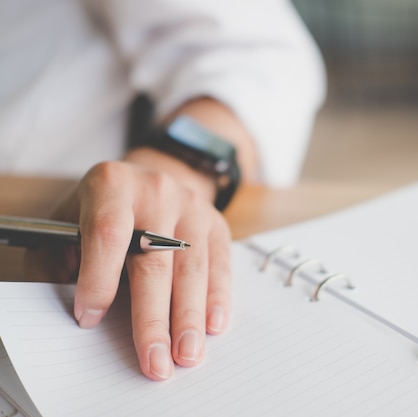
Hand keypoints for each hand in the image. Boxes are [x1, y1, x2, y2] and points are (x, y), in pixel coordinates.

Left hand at [45, 148, 231, 380]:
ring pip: (192, 268)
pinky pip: (220, 265)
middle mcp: (157, 191)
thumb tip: (79, 303)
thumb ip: (60, 253)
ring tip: (187, 355)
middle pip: (156, 261)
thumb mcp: (71, 214)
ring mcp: (192, 207)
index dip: (99, 279)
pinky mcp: (217, 224)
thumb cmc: (107, 206)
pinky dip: (217, 298)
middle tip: (156, 362)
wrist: (156, 175)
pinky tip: (213, 326)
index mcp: (113, 185)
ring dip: (190, 317)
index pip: (108, 234)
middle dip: (154, 318)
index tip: (89, 319)